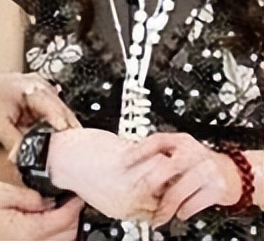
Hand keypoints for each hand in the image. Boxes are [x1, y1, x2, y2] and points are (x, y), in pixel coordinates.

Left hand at [0, 74, 80, 153]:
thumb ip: (13, 142)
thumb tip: (27, 160)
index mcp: (27, 86)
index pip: (53, 107)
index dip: (64, 127)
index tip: (71, 146)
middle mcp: (39, 86)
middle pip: (62, 112)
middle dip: (69, 134)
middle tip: (74, 158)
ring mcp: (42, 93)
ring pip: (61, 117)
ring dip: (64, 135)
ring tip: (68, 157)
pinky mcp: (41, 103)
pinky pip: (54, 119)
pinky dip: (56, 133)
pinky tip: (59, 148)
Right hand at [0, 182, 82, 240]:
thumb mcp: (0, 192)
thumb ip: (28, 196)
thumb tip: (48, 199)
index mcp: (27, 232)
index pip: (63, 221)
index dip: (74, 207)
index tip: (79, 195)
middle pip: (67, 237)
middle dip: (74, 219)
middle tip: (75, 201)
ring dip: (67, 230)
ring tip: (66, 212)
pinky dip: (54, 237)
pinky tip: (52, 225)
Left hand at [48, 128, 177, 221]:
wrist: (58, 158)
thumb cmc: (80, 169)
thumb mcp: (109, 194)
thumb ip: (131, 194)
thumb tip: (149, 187)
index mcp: (126, 210)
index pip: (161, 208)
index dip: (171, 194)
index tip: (174, 183)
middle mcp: (129, 198)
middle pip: (168, 191)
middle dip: (175, 177)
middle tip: (177, 165)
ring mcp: (127, 179)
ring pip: (165, 172)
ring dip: (170, 160)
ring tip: (169, 151)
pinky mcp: (122, 160)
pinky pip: (153, 155)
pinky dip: (160, 146)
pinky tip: (161, 141)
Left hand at [122, 132, 241, 226]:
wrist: (233, 173)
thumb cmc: (200, 164)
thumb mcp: (182, 152)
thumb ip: (163, 155)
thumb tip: (133, 164)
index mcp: (181, 141)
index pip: (156, 141)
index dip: (139, 151)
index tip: (124, 163)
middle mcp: (193, 153)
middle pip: (166, 167)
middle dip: (151, 185)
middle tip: (139, 195)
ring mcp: (206, 170)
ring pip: (178, 190)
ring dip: (166, 206)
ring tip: (159, 215)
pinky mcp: (217, 188)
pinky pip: (194, 203)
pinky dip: (184, 211)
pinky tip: (179, 213)